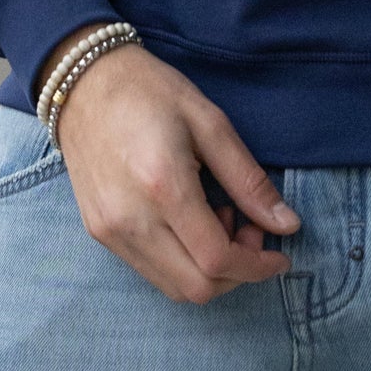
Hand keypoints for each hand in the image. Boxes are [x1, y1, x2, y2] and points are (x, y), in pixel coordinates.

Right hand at [39, 34, 301, 303]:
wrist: (83, 83)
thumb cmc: (151, 92)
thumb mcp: (210, 122)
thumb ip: (248, 179)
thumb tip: (288, 225)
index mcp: (164, 186)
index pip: (217, 259)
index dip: (256, 266)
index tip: (279, 255)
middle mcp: (131, 220)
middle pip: (196, 288)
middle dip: (237, 272)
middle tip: (250, 230)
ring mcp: (110, 232)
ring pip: (172, 287)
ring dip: (209, 270)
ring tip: (218, 219)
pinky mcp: (98, 234)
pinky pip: (149, 270)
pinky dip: (181, 262)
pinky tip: (189, 221)